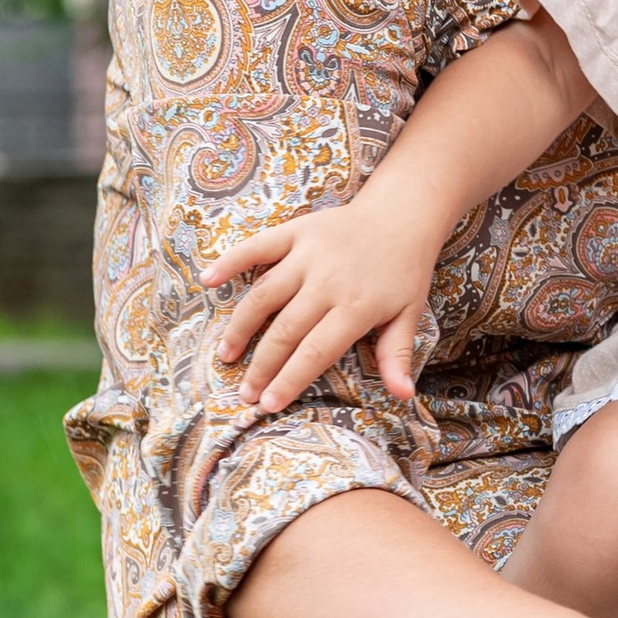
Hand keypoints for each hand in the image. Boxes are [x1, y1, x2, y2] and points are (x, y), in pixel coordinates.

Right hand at [200, 191, 441, 411]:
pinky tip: (208, 279)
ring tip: (227, 355)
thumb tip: (404, 395)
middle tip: (245, 393)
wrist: (403, 213)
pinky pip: (258, 247)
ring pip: (264, 296)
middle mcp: (328, 281)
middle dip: (262, 366)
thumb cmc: (405, 270)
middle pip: (286, 331)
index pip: (316, 351)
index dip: (290, 380)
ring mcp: (309, 254)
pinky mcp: (297, 231)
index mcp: (357, 306)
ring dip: (241, 327)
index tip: (269, 404)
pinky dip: (231, 261)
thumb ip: (398, 354)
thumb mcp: (409, 313)